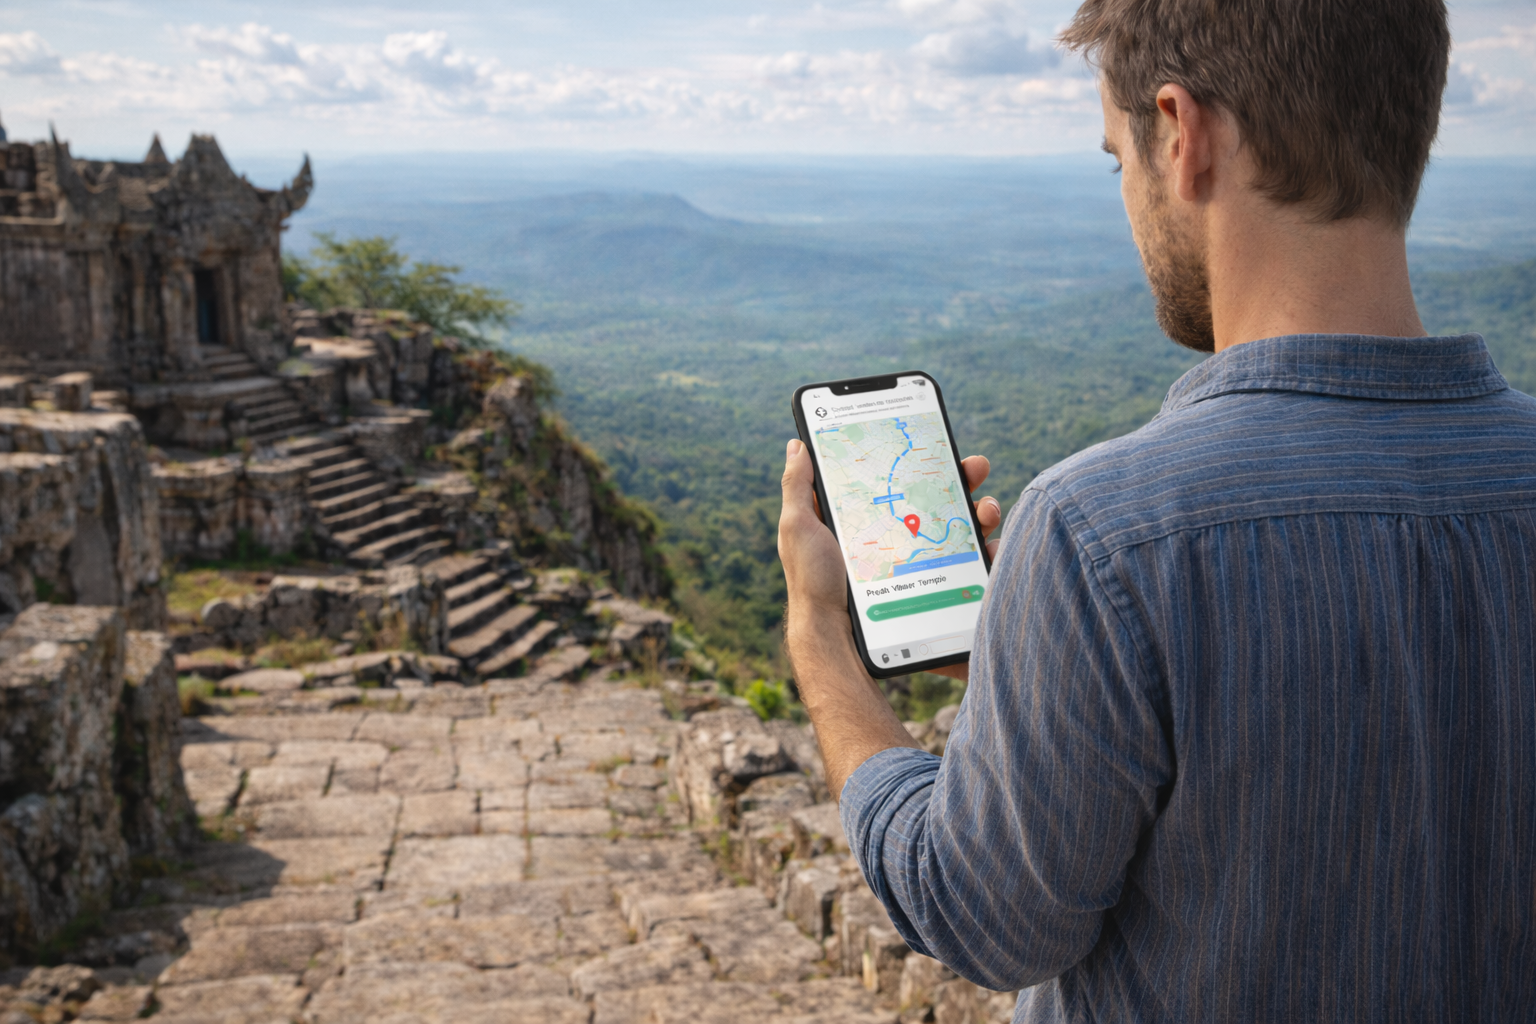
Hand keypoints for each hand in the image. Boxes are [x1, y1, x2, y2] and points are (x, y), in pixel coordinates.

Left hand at [779, 441, 1003, 676]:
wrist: (834, 635)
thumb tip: (797, 444)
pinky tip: (992, 547)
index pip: (905, 479)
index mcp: (872, 516)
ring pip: (964, 527)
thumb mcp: (799, 528)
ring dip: (984, 511)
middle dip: (965, 478)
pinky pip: (972, 565)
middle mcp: (900, 534)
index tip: (943, 443)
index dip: (926, 459)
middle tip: (976, 467)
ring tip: (986, 510)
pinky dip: (990, 552)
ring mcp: (921, 560)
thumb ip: (798, 486)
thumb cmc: (812, 580)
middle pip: (942, 498)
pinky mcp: (936, 586)